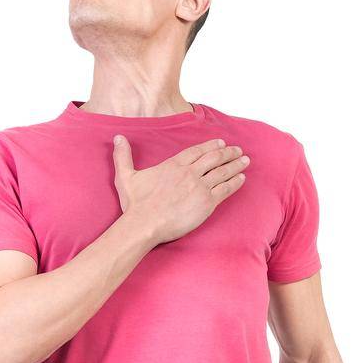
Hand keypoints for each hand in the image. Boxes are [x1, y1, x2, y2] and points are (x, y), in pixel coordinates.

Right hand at [112, 135, 248, 245]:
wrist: (145, 223)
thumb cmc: (135, 204)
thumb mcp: (126, 176)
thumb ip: (123, 156)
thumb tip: (118, 138)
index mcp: (174, 165)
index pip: (197, 151)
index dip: (210, 146)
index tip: (220, 143)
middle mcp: (189, 173)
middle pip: (213, 158)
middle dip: (228, 152)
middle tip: (237, 150)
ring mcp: (199, 187)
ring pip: (222, 171)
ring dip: (235, 164)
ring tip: (245, 160)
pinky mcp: (206, 202)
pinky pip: (225, 189)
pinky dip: (235, 182)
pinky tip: (242, 178)